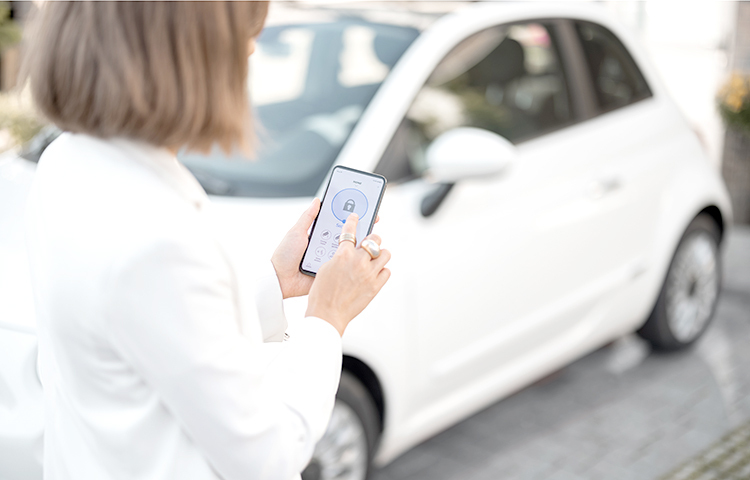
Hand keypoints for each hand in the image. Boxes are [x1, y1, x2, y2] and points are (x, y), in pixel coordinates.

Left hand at [271, 200, 380, 298]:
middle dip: (360, 229)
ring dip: (357, 246)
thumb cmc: (285, 255)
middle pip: (348, 236)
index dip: (352, 217)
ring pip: (348, 251)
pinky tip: (360, 257)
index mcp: (320, 235)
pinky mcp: (331, 272)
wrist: (280, 279)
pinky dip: (352, 263)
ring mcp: (330, 259)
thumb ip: (308, 217)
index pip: (339, 224)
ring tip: (367, 238)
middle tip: (372, 221)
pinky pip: (344, 266)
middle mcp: (327, 246)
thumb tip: (317, 200)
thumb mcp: (296, 232)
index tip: (366, 209)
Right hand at [306, 213, 390, 335]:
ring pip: (385, 254)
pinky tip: (375, 273)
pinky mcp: (375, 286)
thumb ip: (339, 257)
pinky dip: (382, 271)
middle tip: (370, 242)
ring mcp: (369, 274)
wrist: (327, 314)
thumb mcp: (325, 268)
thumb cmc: (322, 293)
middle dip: (372, 239)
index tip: (356, 217)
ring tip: (375, 258)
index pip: (350, 231)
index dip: (353, 221)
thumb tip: (347, 252)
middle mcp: (358, 262)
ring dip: (380, 254)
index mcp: (343, 255)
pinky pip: (387, 272)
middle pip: (374, 240)